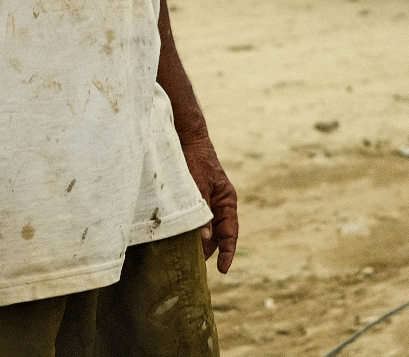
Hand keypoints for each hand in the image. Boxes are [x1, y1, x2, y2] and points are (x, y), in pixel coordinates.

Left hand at [181, 135, 238, 272]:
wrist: (186, 138)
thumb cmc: (196, 160)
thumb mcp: (198, 187)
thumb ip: (202, 212)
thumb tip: (205, 240)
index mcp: (227, 202)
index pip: (230, 234)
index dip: (227, 253)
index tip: (222, 270)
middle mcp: (219, 205)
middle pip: (217, 236)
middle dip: (207, 251)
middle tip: (193, 266)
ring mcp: (207, 203)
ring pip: (205, 230)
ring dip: (196, 242)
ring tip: (183, 254)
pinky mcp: (194, 201)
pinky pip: (195, 221)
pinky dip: (189, 231)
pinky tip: (177, 237)